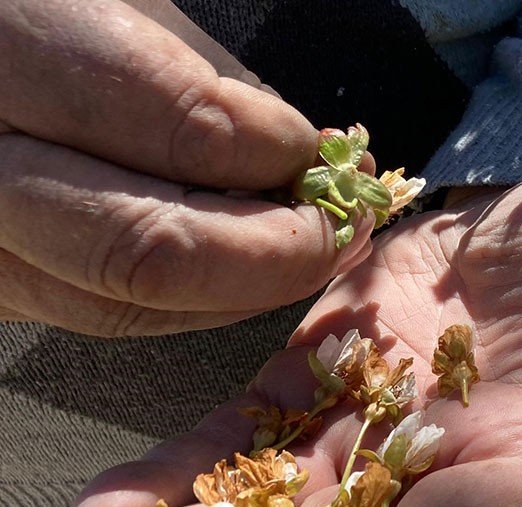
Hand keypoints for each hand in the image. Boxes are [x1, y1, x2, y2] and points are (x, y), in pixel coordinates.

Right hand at [0, 0, 370, 335]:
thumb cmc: (17, 9)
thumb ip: (182, 70)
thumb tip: (284, 149)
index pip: (171, 126)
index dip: (268, 150)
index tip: (316, 149)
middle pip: (142, 251)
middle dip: (272, 252)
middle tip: (336, 225)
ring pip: (121, 302)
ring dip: (237, 285)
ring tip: (304, 245)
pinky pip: (90, 308)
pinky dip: (181, 294)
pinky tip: (231, 260)